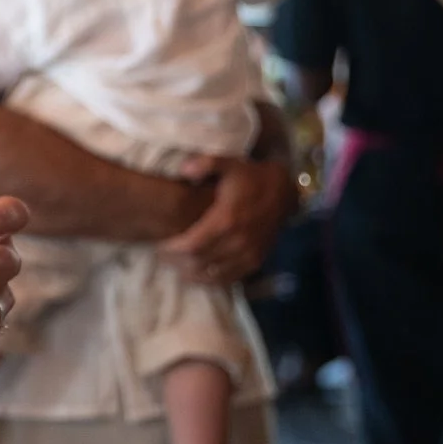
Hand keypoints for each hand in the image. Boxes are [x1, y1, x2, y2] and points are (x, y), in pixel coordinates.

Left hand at [158, 153, 294, 284]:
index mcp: (226, 219)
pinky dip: (210, 280)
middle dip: (176, 263)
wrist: (284, 191)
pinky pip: (229, 279)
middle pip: (198, 263)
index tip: (158, 246)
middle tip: (162, 257)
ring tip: (176, 265)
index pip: (191, 246)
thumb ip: (205, 164)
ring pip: (212, 275)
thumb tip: (183, 169)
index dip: (171, 250)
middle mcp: (238, 241)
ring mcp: (249, 254)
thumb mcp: (228, 163)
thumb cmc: (249, 177)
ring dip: (191, 274)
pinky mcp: (256, 261)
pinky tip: (197, 274)